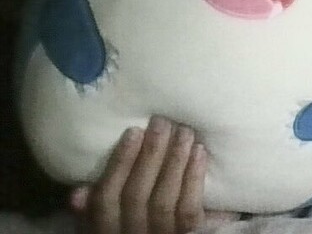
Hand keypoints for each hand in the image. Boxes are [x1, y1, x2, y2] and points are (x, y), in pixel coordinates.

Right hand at [70, 116, 238, 233]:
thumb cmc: (131, 223)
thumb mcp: (106, 220)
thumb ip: (94, 207)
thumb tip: (78, 191)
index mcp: (106, 228)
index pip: (106, 197)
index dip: (119, 164)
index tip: (134, 131)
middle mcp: (130, 232)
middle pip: (137, 194)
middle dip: (150, 155)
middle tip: (162, 123)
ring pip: (163, 200)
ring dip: (174, 161)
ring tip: (184, 132)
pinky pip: (189, 209)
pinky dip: (194, 179)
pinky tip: (199, 152)